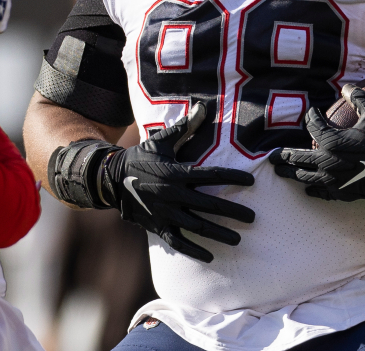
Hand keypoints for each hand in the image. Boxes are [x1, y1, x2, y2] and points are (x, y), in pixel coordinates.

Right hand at [100, 103, 255, 261]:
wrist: (112, 179)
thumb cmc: (141, 158)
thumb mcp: (161, 141)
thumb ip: (185, 127)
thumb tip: (203, 106)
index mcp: (176, 172)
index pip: (211, 175)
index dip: (233, 177)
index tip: (251, 182)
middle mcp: (173, 194)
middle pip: (209, 204)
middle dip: (233, 212)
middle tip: (252, 218)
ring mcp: (165, 213)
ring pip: (197, 226)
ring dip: (218, 233)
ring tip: (237, 240)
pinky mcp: (157, 226)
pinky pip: (178, 242)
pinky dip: (193, 250)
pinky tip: (210, 256)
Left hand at [268, 86, 364, 202]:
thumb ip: (358, 98)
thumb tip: (346, 86)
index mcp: (332, 141)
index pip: (313, 126)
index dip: (311, 117)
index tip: (311, 113)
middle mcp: (326, 161)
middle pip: (298, 157)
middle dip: (284, 156)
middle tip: (273, 157)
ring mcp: (332, 179)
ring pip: (305, 176)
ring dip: (291, 173)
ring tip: (282, 171)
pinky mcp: (340, 192)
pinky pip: (320, 192)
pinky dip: (311, 189)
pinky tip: (307, 188)